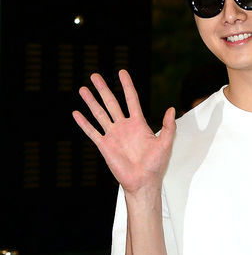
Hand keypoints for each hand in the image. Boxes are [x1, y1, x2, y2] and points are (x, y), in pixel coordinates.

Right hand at [73, 70, 175, 194]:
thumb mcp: (166, 144)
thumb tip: (171, 109)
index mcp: (139, 124)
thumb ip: (168, 127)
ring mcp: (113, 135)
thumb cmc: (156, 165)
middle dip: (103, 89)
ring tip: (83, 89)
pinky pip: (92, 132)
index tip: (122, 72)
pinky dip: (84, 123)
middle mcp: (124, 127)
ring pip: (100, 114)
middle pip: (112, 103)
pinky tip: (76, 113)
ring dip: (91, 102)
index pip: (131, 99)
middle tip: (94, 75)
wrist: (143, 182)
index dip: (127, 86)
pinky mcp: (105, 146)